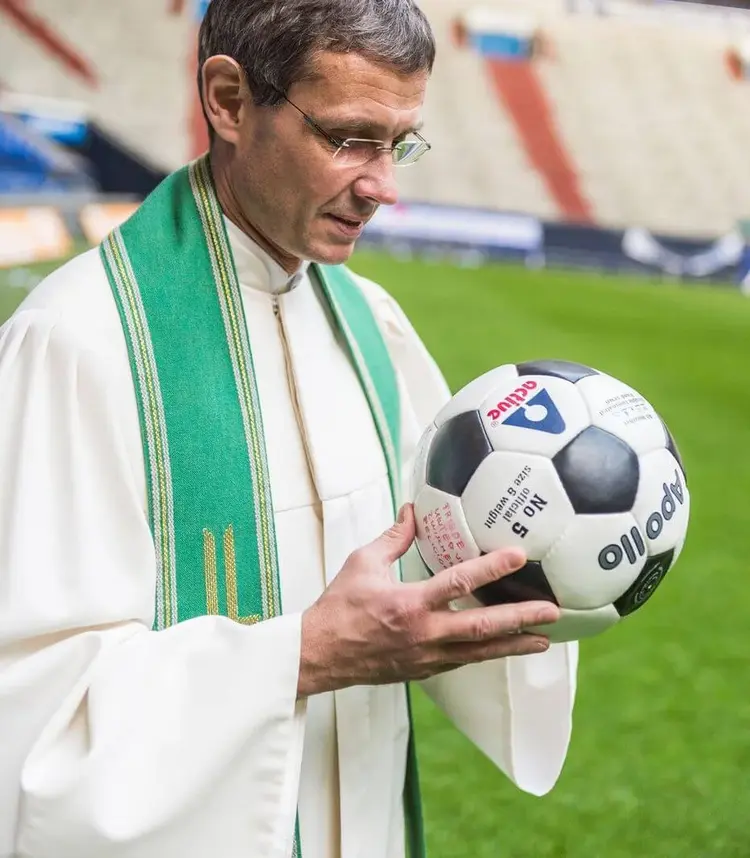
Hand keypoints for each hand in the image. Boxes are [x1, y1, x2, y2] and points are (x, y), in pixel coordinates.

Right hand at [297, 503, 559, 697]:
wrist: (321, 654)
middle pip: (483, 627)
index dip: (492, 567)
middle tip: (552, 612)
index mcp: (410, 603)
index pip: (459, 582)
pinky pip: (464, 660)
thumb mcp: (362, 563)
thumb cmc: (339, 605)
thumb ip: (393, 538)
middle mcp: (425, 633)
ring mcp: (427, 656)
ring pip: (480, 651)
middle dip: (521, 619)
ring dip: (514, 644)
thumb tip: (411, 510)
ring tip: (544, 640)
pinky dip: (487, 653)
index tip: (518, 555)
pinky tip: (504, 648)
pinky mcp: (424, 669)